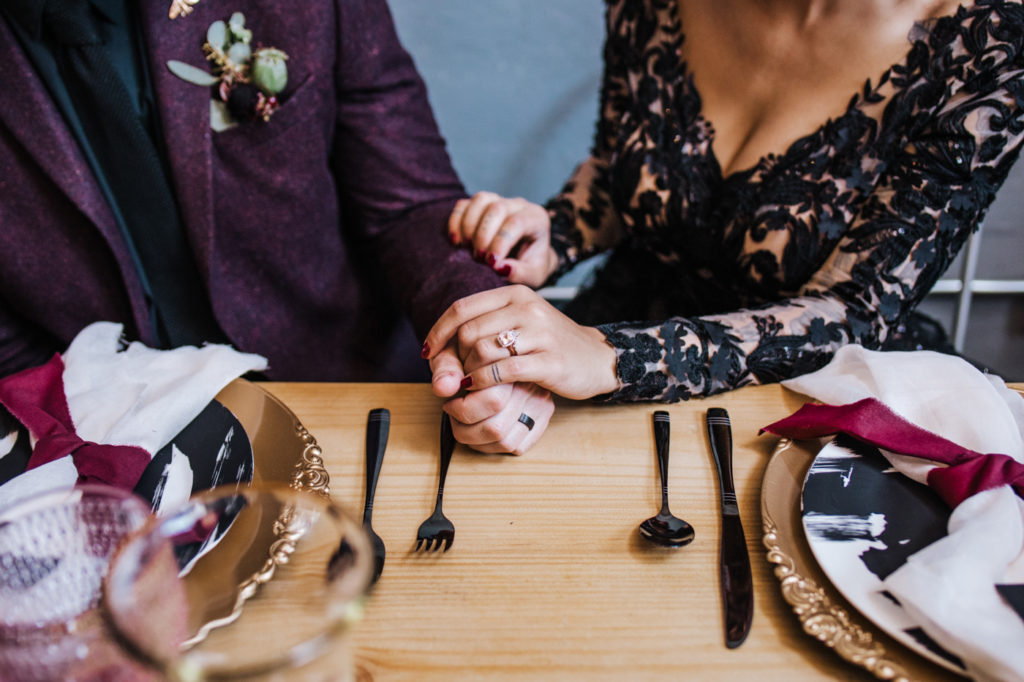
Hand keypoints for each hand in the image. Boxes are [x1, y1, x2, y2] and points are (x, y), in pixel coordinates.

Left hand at [424, 285, 619, 399]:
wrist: (596, 358)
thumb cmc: (549, 344)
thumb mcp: (518, 326)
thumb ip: (481, 330)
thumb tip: (435, 352)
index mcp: (515, 294)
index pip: (462, 308)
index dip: (438, 331)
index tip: (427, 352)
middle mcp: (526, 307)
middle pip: (468, 331)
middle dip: (454, 358)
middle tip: (456, 376)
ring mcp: (540, 333)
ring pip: (483, 350)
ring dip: (469, 372)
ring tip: (471, 383)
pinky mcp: (549, 360)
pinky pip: (503, 371)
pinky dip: (484, 383)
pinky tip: (480, 389)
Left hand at [429, 339, 553, 454]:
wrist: (503, 345)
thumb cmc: (472, 351)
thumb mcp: (455, 349)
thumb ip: (447, 366)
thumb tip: (442, 388)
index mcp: (515, 366)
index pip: (493, 401)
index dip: (462, 409)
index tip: (450, 402)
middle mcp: (533, 385)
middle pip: (496, 427)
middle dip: (465, 428)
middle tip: (453, 413)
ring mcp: (541, 404)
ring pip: (505, 441)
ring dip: (475, 440)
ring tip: (463, 423)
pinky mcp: (543, 419)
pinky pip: (516, 447)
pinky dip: (492, 446)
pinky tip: (479, 430)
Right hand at [449, 192, 557, 287]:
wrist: (526, 256)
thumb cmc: (531, 265)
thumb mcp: (534, 275)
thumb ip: (522, 273)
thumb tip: (501, 268)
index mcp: (536, 219)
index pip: (516, 223)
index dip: (500, 242)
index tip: (491, 263)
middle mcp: (518, 205)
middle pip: (497, 208)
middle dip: (483, 235)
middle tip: (479, 258)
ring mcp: (498, 200)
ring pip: (480, 200)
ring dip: (468, 226)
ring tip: (467, 248)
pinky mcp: (480, 204)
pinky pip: (463, 204)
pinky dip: (456, 221)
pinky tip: (456, 241)